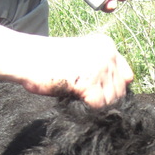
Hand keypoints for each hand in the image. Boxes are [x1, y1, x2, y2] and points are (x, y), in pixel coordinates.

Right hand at [18, 34, 133, 107]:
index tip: (95, 92)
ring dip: (96, 106)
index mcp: (107, 45)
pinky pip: (99, 106)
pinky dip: (88, 110)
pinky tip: (75, 103)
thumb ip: (103, 68)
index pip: (126, 76)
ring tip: (78, 100)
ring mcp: (100, 67)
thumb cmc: (49, 60)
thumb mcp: (82, 57)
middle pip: (120, 90)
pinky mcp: (89, 82)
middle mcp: (107, 53)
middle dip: (105, 100)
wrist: (27, 57)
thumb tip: (127, 85)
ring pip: (111, 100)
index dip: (112, 89)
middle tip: (84, 99)